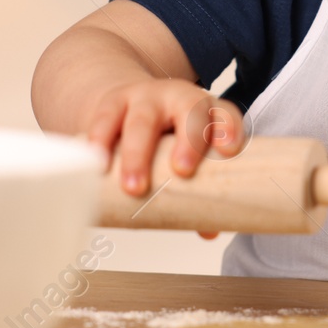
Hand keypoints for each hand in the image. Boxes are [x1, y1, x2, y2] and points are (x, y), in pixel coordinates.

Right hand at [82, 77, 244, 236]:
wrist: (130, 105)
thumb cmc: (168, 137)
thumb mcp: (187, 154)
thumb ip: (199, 189)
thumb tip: (209, 231)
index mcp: (207, 111)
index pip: (225, 113)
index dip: (229, 128)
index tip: (228, 150)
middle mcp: (179, 98)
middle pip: (189, 111)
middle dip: (187, 142)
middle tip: (182, 172)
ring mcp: (145, 97)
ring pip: (143, 119)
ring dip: (138, 153)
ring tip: (134, 187)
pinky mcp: (113, 102)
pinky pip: (106, 118)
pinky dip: (101, 142)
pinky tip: (99, 164)